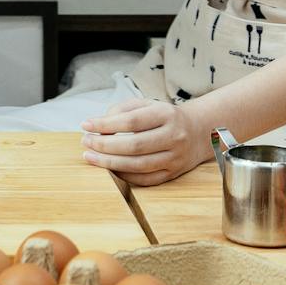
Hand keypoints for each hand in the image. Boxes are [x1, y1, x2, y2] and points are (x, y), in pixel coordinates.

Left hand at [80, 98, 207, 186]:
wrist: (199, 132)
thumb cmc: (164, 117)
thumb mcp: (146, 104)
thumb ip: (122, 110)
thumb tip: (98, 126)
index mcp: (166, 114)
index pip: (131, 121)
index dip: (105, 124)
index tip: (86, 125)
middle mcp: (174, 136)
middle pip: (134, 145)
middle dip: (104, 146)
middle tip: (86, 142)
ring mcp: (175, 157)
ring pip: (138, 165)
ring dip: (109, 163)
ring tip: (90, 157)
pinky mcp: (173, 173)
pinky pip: (145, 180)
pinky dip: (124, 176)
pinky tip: (109, 169)